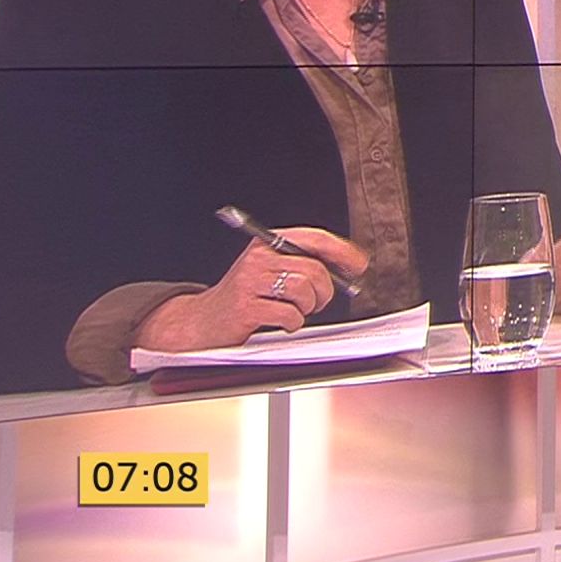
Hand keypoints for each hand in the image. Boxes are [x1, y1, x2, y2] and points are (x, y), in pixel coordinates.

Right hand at [134, 227, 368, 351]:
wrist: (201, 322)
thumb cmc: (245, 297)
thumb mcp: (270, 270)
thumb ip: (304, 262)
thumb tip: (351, 266)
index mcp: (266, 243)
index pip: (314, 238)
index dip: (341, 251)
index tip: (359, 265)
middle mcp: (258, 257)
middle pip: (314, 270)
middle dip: (325, 291)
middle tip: (319, 302)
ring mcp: (250, 282)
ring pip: (304, 291)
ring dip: (307, 308)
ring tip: (294, 311)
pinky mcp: (245, 307)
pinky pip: (289, 315)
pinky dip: (292, 323)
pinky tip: (280, 322)